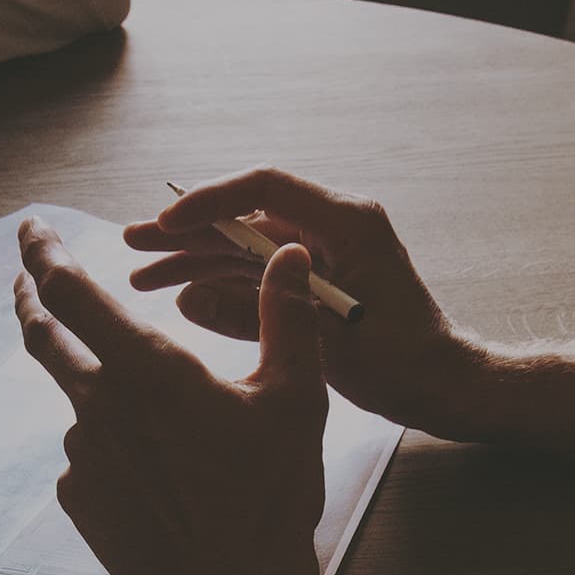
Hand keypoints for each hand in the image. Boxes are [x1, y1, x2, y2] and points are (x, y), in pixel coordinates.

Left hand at [13, 218, 328, 574]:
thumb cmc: (271, 498)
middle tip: (26, 277)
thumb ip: (286, 316)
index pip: (72, 292)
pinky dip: (113, 448)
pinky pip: (89, 456)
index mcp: (148, 369)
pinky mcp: (79, 500)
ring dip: (105, 394)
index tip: (30, 228)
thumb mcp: (294, 398)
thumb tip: (287, 252)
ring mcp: (83, 457)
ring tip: (172, 432)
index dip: (43, 253)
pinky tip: (161, 476)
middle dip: (31, 299)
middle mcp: (100, 407)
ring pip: (83, 403)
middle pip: (45, 338)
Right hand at [125, 167, 487, 438]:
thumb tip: (189, 296)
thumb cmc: (405, 362)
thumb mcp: (327, 342)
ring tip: (141, 274)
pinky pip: (256, 273)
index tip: (166, 224)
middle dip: (187, 232)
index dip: (210, 201)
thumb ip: (256, 316)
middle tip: (132, 243)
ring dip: (195, 259)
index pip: (265, 188)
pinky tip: (179, 294)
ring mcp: (321, 253)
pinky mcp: (313, 280)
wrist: (443, 386)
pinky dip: (219, 282)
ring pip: (244, 247)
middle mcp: (332, 227)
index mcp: (347, 223)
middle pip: (246, 217)